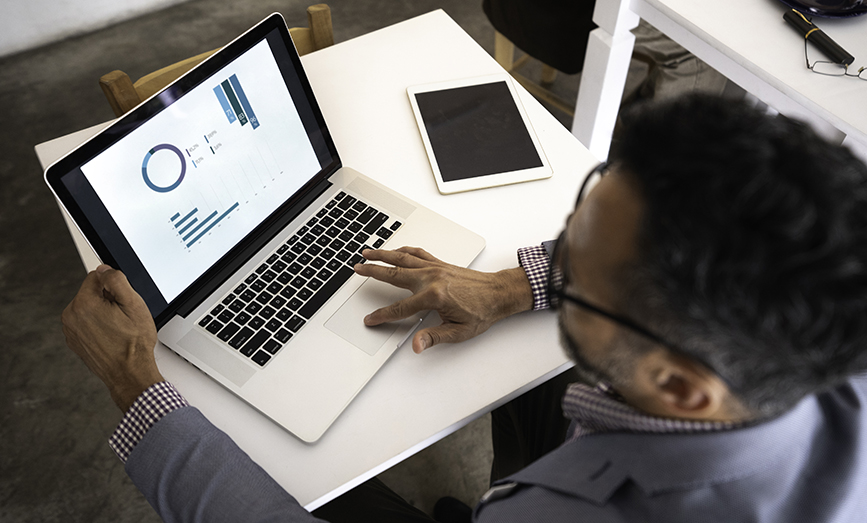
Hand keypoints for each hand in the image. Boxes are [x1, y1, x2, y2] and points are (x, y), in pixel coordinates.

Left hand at [61, 265, 163, 411]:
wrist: (129, 373)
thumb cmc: (134, 344)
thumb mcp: (134, 304)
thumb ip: (117, 280)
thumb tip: (105, 269)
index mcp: (84, 304)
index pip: (96, 276)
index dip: (114, 286)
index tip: (122, 301)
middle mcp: (71, 316)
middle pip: (91, 292)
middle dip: (107, 299)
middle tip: (123, 316)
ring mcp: (71, 330)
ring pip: (88, 307)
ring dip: (102, 312)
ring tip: (117, 328)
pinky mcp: (74, 341)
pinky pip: (85, 323)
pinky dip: (97, 325)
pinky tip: (111, 336)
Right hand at [353, 247, 533, 352]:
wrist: (499, 293)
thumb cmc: (482, 311)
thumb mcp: (458, 331)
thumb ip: (434, 337)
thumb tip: (417, 345)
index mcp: (433, 296)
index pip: (400, 308)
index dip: (382, 315)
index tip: (370, 319)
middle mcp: (431, 278)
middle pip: (394, 274)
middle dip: (373, 271)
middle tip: (357, 269)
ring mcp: (435, 268)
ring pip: (403, 258)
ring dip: (384, 254)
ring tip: (368, 252)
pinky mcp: (440, 263)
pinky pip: (417, 253)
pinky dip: (404, 250)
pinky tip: (396, 250)